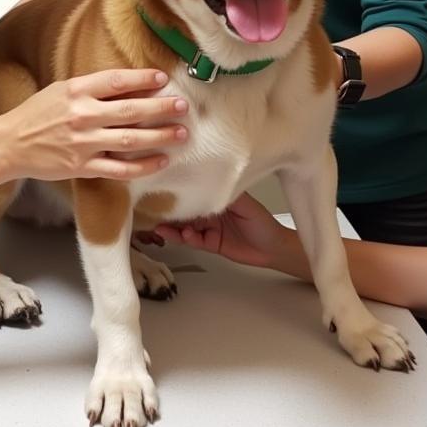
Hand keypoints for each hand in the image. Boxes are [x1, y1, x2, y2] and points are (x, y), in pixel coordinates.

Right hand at [0, 69, 187, 181]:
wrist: (10, 145)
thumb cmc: (37, 113)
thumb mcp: (62, 90)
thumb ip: (92, 87)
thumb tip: (129, 85)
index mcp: (76, 90)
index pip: (116, 81)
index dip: (142, 79)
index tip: (163, 79)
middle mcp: (82, 115)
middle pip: (130, 110)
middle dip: (161, 108)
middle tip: (183, 106)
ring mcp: (84, 143)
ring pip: (130, 139)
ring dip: (160, 136)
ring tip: (181, 133)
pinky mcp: (83, 167)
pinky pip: (120, 168)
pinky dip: (143, 165)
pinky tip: (162, 160)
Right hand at [152, 192, 295, 270]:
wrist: (273, 248)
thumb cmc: (262, 221)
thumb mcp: (245, 202)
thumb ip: (226, 193)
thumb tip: (207, 178)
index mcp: (217, 197)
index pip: (194, 191)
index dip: (180, 190)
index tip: (164, 185)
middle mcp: (209, 211)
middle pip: (185, 209)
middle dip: (170, 209)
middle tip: (153, 208)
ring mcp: (208, 228)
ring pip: (184, 227)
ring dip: (172, 227)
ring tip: (161, 226)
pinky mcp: (209, 244)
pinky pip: (193, 241)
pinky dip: (186, 239)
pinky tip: (184, 235)